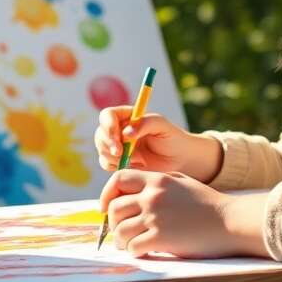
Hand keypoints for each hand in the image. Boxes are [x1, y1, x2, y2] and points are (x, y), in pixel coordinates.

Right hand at [93, 107, 220, 181]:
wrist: (180, 161)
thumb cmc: (173, 139)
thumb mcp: (162, 126)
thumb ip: (145, 124)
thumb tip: (126, 132)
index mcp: (128, 116)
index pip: (108, 116)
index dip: (108, 125)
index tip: (117, 137)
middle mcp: (119, 129)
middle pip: (100, 133)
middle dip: (108, 144)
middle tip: (121, 153)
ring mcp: (118, 146)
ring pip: (102, 150)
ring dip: (114, 156)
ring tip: (137, 159)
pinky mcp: (119, 162)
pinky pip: (106, 163)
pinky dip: (115, 166)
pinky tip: (135, 165)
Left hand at [98, 170, 266, 258]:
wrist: (231, 221)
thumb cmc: (208, 204)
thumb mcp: (182, 182)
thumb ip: (158, 182)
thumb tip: (133, 192)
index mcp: (157, 180)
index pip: (118, 179)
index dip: (106, 194)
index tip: (105, 208)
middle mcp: (152, 196)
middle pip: (114, 208)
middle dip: (112, 223)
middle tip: (120, 232)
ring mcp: (155, 217)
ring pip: (120, 230)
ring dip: (121, 241)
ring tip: (129, 245)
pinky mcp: (161, 239)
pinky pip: (133, 247)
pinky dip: (134, 252)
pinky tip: (143, 252)